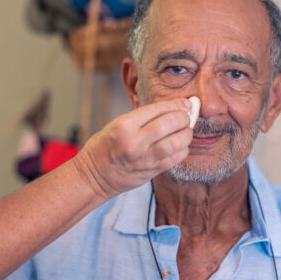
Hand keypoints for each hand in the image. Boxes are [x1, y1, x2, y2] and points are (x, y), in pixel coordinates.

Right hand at [73, 99, 192, 199]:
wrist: (94, 176)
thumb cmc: (104, 147)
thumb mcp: (118, 124)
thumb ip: (145, 117)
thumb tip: (176, 106)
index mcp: (125, 125)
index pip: (158, 109)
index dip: (177, 104)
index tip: (186, 103)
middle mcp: (135, 142)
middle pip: (171, 123)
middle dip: (184, 117)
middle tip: (186, 117)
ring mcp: (144, 158)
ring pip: (177, 142)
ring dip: (186, 134)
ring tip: (184, 131)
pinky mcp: (151, 172)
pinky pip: (176, 158)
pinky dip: (183, 149)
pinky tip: (179, 145)